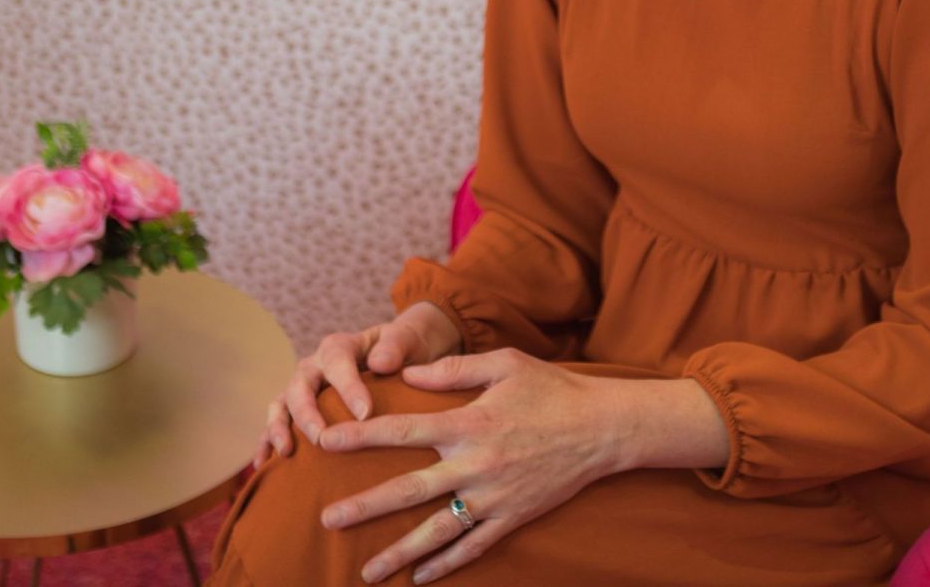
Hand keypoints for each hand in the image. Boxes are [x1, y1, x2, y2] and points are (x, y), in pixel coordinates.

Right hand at [252, 302, 460, 466]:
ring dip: (280, 427)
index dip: (348, 387)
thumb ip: (396, 346)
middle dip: (307, 413)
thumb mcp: (407, 339)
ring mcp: (303, 387)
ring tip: (286, 452)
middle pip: (301, 385)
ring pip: (282, 403)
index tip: (365, 414)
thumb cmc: (404, 347)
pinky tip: (263, 466)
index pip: (337, 362)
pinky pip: (276, 423)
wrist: (398, 353)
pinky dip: (266, 442)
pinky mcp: (297, 408)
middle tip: (322, 439)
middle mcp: (315, 365)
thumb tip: (380, 363)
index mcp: (340, 346)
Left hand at [316, 348, 631, 583]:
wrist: (604, 427)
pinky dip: (445, 564)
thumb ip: (453, 370)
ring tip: (367, 572)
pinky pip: (473, 546)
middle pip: (408, 491)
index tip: (326, 440)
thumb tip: (408, 375)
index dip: (361, 436)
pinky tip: (420, 577)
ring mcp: (494, 496)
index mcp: (469, 422)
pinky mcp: (513, 516)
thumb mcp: (504, 364)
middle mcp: (475, 464)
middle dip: (364, 507)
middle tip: (327, 519)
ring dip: (398, 552)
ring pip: (436, 530)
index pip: (402, 431)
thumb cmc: (553, 389)